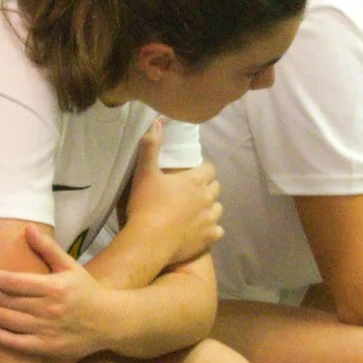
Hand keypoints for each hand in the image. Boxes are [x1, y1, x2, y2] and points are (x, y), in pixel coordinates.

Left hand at [0, 226, 124, 361]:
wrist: (109, 322)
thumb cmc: (87, 291)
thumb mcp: (70, 265)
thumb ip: (48, 248)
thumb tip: (28, 228)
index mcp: (52, 287)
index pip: (13, 281)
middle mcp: (47, 309)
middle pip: (5, 300)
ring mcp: (45, 330)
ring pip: (6, 320)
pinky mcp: (46, 347)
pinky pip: (16, 343)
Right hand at [119, 125, 222, 268]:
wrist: (150, 241)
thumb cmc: (147, 205)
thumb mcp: (144, 172)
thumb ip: (150, 146)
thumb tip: (157, 121)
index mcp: (195, 180)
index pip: (209, 169)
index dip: (202, 170)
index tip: (190, 175)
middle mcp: (208, 198)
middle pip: (215, 187)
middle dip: (207, 187)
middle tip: (190, 192)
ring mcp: (210, 219)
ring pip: (218, 208)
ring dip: (209, 207)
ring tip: (195, 211)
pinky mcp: (209, 238)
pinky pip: (218, 230)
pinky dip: (211, 229)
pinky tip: (199, 230)